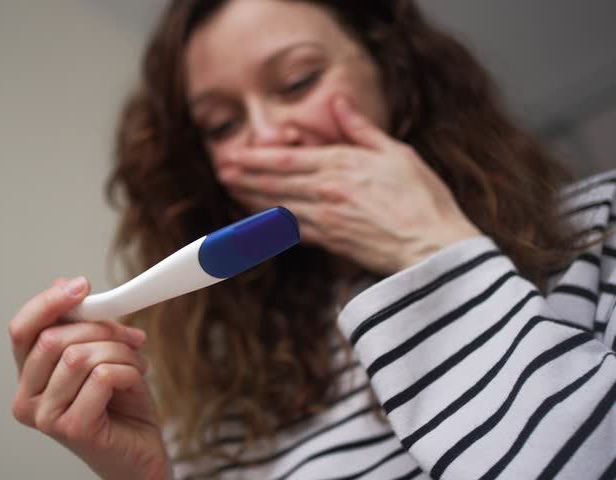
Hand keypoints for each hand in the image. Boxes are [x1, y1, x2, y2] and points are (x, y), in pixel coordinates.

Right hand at [9, 277, 172, 479]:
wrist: (141, 453)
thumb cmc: (120, 406)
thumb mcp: (100, 353)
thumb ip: (81, 324)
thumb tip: (65, 283)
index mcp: (29, 376)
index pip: (22, 330)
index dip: (48, 302)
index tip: (81, 286)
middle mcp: (27, 399)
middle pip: (53, 339)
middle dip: (99, 328)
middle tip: (128, 335)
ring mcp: (45, 417)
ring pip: (80, 356)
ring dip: (119, 352)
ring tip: (134, 364)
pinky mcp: (71, 428)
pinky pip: (101, 376)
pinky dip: (127, 370)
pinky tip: (135, 380)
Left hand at [217, 96, 480, 274]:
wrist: (433, 247)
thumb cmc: (423, 199)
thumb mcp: (397, 153)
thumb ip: (361, 130)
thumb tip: (339, 104)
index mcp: (344, 166)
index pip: (289, 160)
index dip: (258, 158)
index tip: (236, 154)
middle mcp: (329, 192)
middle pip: (276, 183)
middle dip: (246, 177)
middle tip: (222, 171)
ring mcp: (327, 219)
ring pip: (278, 207)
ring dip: (250, 198)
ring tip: (231, 190)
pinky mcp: (331, 242)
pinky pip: (293, 231)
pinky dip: (271, 224)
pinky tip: (256, 220)